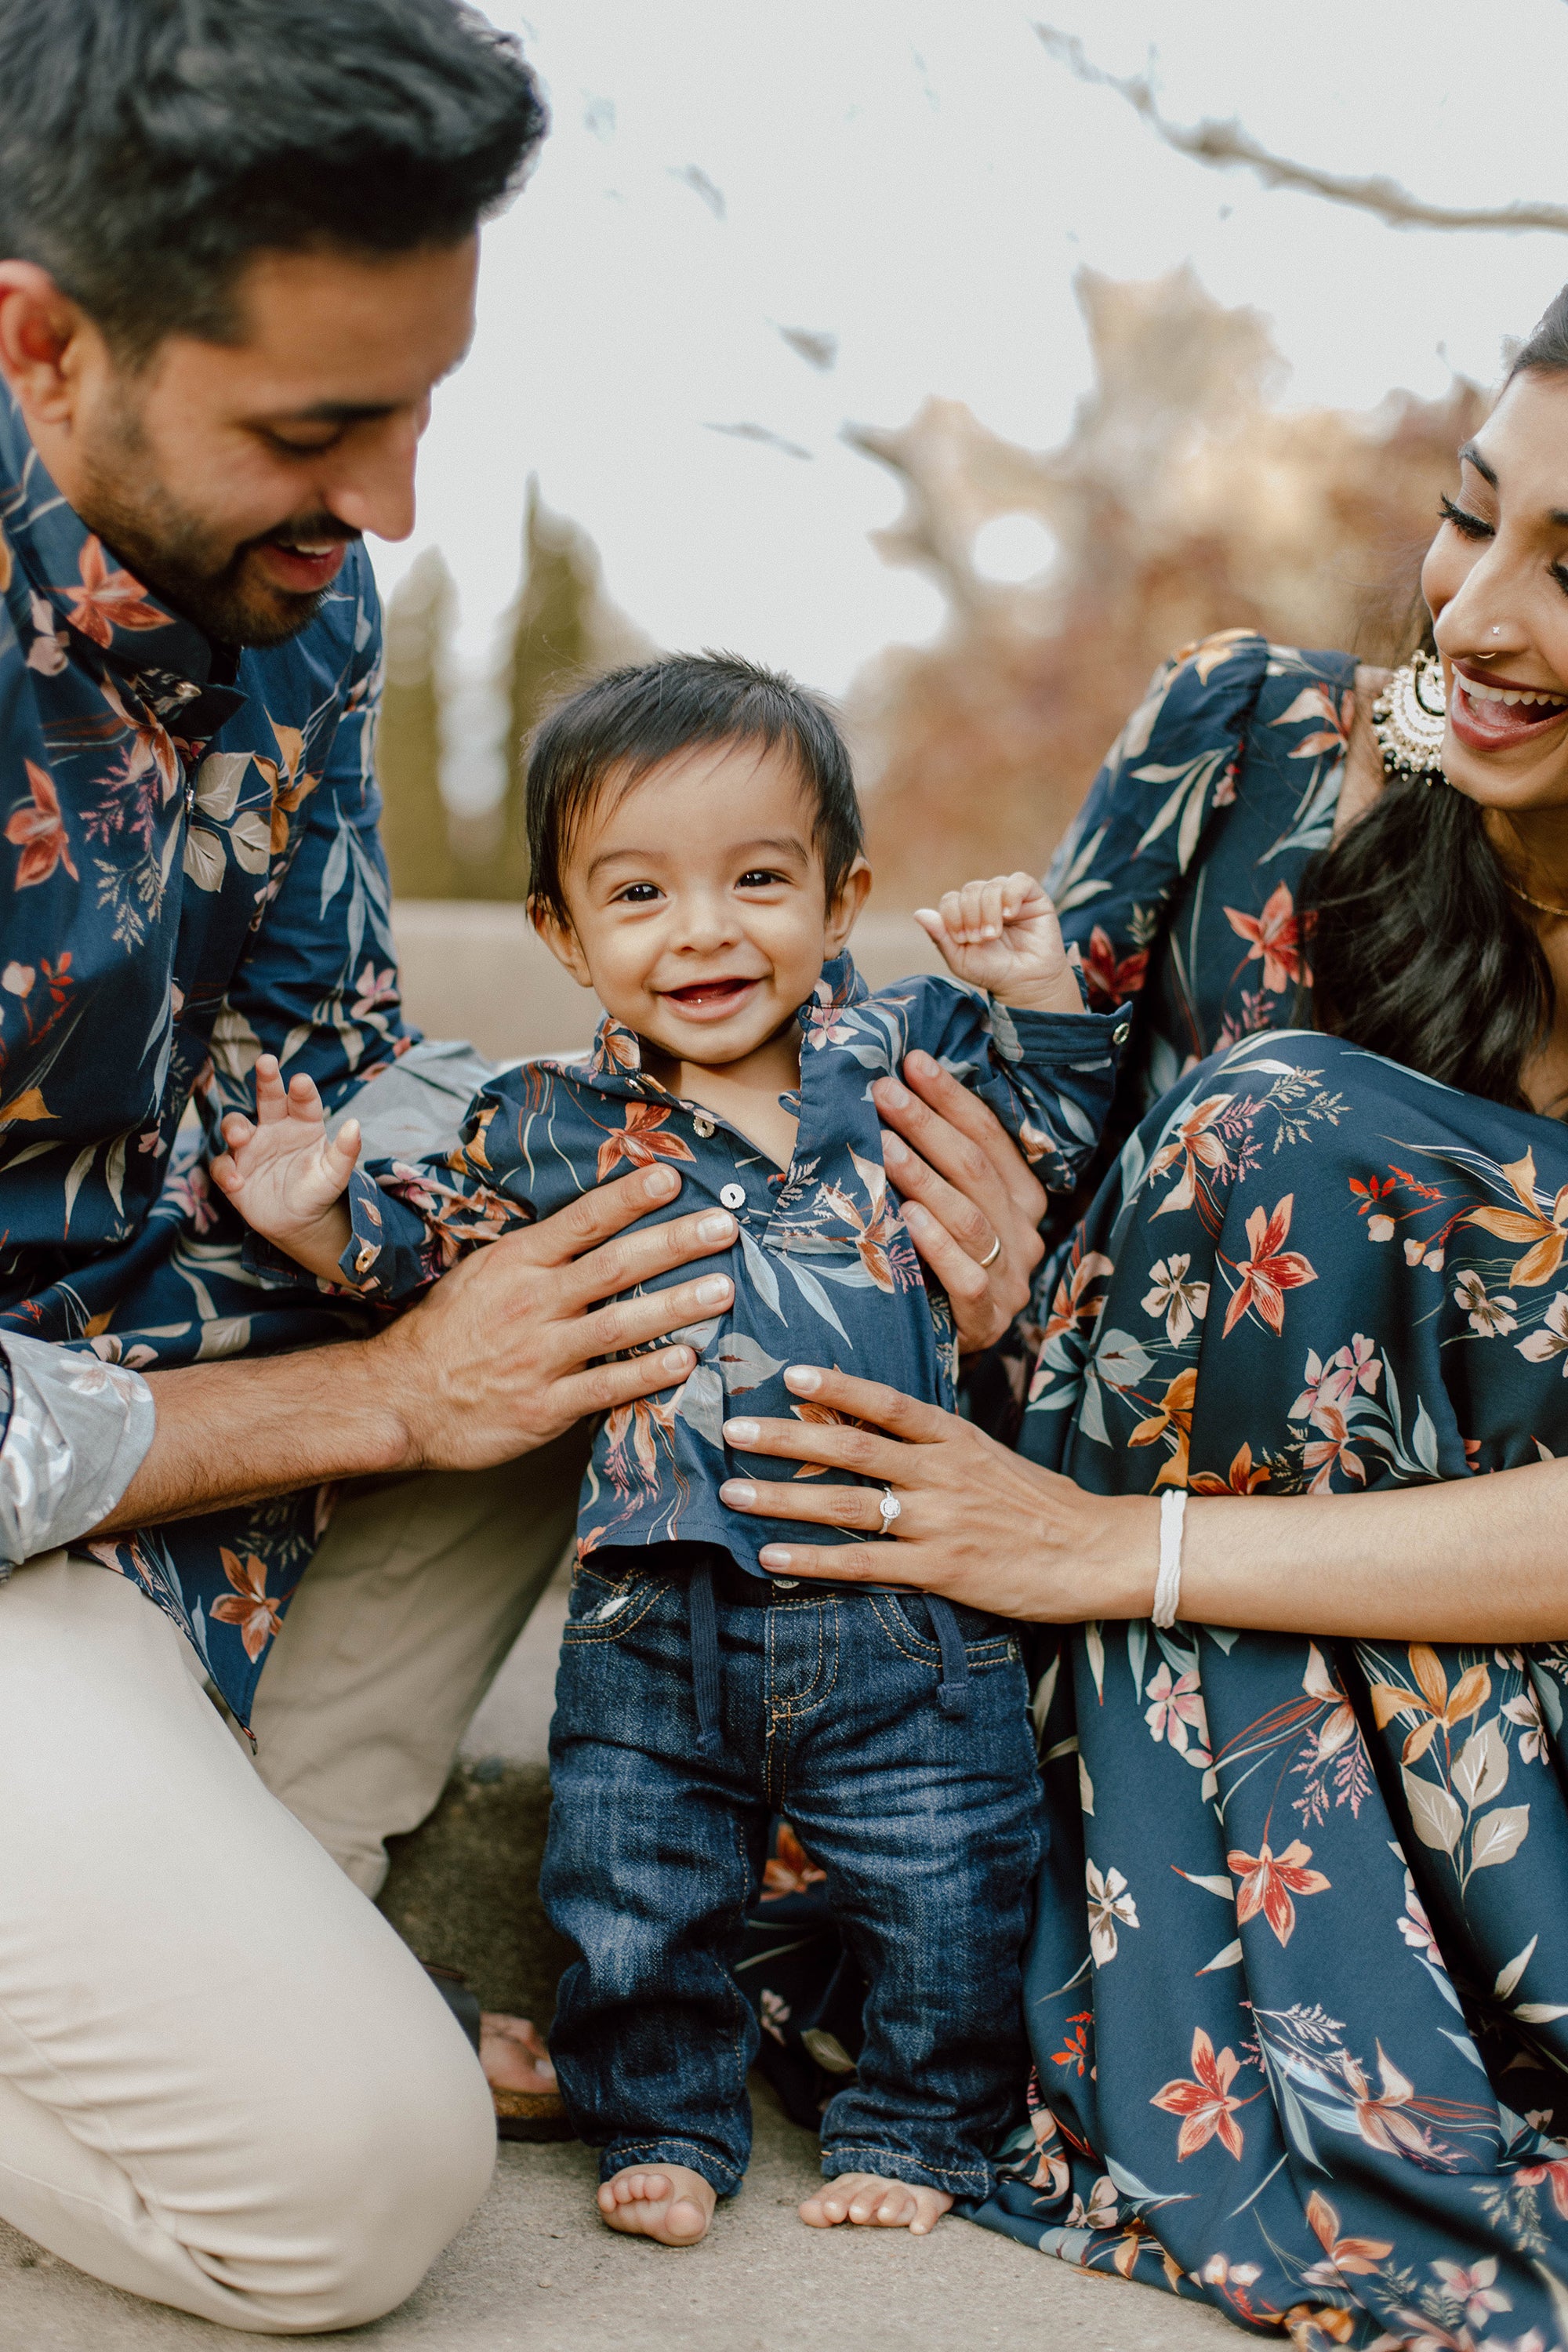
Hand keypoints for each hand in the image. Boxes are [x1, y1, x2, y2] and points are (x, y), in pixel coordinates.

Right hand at [210, 1054, 357, 1279]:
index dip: (302, 1090)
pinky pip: (222, 1165)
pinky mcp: (234, 1170)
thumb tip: (355, 1125)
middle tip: (266, 1061)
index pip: (303, 1101)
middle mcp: (275, 1128)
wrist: (298, 1223)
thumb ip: (345, 1151)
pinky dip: (226, 1171)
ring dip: (236, 1127)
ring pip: (235, 1125)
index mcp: (303, 1124)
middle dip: (266, 1079)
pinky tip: (237, 1182)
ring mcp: (251, 1147)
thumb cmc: (319, 1191)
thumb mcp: (335, 1174)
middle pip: (267, 1097)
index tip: (301, 1081)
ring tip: (242, 1137)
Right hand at [372, 1162, 738, 1471]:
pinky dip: (647, 1374)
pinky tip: (686, 1361)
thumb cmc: (449, 1329)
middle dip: (674, 1243)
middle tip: (725, 1227)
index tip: (672, 1177)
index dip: (628, 1198)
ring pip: (618, 1325)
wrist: (401, 1397)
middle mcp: (532, 1303)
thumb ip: (541, 1252)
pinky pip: (606, 1387)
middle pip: (614, 1266)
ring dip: (675, 1306)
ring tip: (722, 1289)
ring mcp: (539, 1356)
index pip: (581, 1220)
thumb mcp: (484, 1272)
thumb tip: (601, 1220)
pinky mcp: (544, 1407)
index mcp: (517, 1262)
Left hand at [716, 1365, 1155, 1621]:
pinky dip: (813, 1561)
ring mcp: (940, 1521)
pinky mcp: (941, 1570)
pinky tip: (771, 1559)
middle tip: (732, 1427)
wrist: (1095, 1552)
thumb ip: (937, 1444)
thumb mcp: (990, 1456)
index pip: (887, 1402)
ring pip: (847, 1505)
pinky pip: (864, 1564)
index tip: (789, 1373)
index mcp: (956, 1437)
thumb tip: (878, 1427)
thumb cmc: (1040, 1504)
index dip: (837, 1387)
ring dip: (783, 1498)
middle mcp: (942, 1472)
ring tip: (732, 1491)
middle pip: (852, 1448)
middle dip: (786, 1438)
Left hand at [872, 1052, 1046, 1353]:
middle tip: (883, 1092)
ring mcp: (1010, 1280)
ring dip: (924, 1179)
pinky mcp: (987, 1321)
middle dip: (926, 1126)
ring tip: (884, 1147)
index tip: (912, 1061)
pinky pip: (966, 1279)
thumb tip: (895, 1087)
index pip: (989, 1136)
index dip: (951, 1097)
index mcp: (1022, 1198)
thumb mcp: (947, 1206)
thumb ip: (938, 1161)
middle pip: (976, 1170)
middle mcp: (1024, 1234)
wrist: (945, 1345)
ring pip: (970, 1220)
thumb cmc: (937, 1262)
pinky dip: (936, 1247)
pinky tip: (906, 1218)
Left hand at [914, 872, 1079, 1013]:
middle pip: (970, 889)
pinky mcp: (1033, 897)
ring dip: (989, 910)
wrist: (1025, 983)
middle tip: (980, 939)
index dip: (952, 916)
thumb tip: (919, 913)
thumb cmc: (992, 971)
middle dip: (971, 915)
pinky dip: (1011, 895)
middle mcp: (986, 901)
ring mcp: (1009, 897)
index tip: (963, 940)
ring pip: (992, 885)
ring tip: (994, 934)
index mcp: (966, 913)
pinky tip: (1009, 914)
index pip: (951, 899)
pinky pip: (1019, 881)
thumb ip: (940, 937)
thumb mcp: (961, 960)